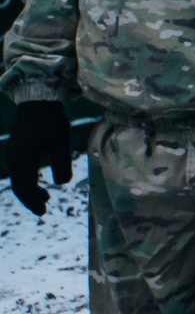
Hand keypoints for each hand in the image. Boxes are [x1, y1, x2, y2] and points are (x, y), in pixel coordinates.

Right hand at [7, 99, 74, 216]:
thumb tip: (62, 184)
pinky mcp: (16, 149)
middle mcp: (13, 158)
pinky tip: (40, 181)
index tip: (42, 212)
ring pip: (18, 178)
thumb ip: (61, 163)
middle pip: (18, 186)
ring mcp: (13, 154)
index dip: (32, 202)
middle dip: (30, 199)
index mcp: (22, 159)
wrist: (38, 102)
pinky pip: (19, 170)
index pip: (24, 188)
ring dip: (30, 190)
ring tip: (45, 198)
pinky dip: (28, 179)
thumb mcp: (60, 141)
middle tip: (43, 211)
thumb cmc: (51, 121)